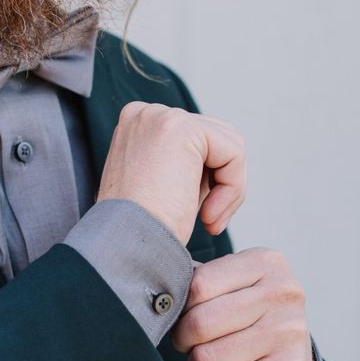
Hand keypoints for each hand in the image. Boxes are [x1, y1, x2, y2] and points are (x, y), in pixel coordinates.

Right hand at [96, 102, 245, 244]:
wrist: (125, 246)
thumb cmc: (142, 231)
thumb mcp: (160, 187)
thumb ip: (183, 164)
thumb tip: (222, 162)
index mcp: (138, 126)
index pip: (198, 141)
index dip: (209, 181)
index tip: (202, 216)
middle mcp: (146, 114)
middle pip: (217, 138)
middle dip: (222, 182)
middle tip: (210, 221)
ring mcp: (162, 117)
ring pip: (230, 145)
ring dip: (230, 189)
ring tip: (209, 220)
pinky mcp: (182, 128)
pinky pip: (234, 153)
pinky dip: (232, 189)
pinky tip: (208, 216)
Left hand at [170, 248, 312, 360]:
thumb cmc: (247, 319)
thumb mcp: (232, 287)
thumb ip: (199, 279)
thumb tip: (157, 290)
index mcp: (266, 262)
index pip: (199, 284)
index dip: (181, 306)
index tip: (183, 315)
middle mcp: (283, 293)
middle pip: (201, 322)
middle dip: (183, 339)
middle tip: (187, 343)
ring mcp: (289, 333)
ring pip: (207, 357)